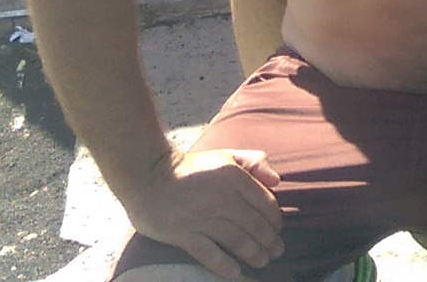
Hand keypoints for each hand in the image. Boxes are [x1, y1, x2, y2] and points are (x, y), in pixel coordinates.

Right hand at [122, 147, 283, 279]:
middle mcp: (222, 198)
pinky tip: (235, 272)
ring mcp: (202, 218)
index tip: (278, 230)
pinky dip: (224, 265)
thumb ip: (254, 163)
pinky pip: (209, 254)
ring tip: (262, 261)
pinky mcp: (183, 234)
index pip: (266, 204)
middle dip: (269, 242)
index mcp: (235, 177)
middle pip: (255, 225)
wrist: (148, 176)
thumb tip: (277, 181)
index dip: (275, 221)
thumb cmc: (192, 168)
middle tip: (275, 252)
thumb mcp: (227, 156)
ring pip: (237, 241)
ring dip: (254, 254)